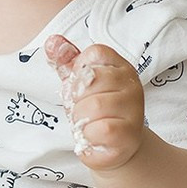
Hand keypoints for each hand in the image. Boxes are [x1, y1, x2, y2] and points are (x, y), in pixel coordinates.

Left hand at [43, 35, 143, 170]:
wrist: (114, 145)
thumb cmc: (96, 112)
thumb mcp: (79, 84)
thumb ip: (66, 61)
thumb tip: (52, 41)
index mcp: (119, 67)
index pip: (95, 53)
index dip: (79, 72)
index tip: (83, 87)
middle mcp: (131, 84)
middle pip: (91, 80)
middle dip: (78, 100)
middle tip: (85, 111)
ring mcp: (134, 108)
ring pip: (95, 106)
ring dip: (82, 120)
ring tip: (89, 125)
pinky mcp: (130, 133)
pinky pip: (102, 129)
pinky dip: (89, 135)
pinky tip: (94, 137)